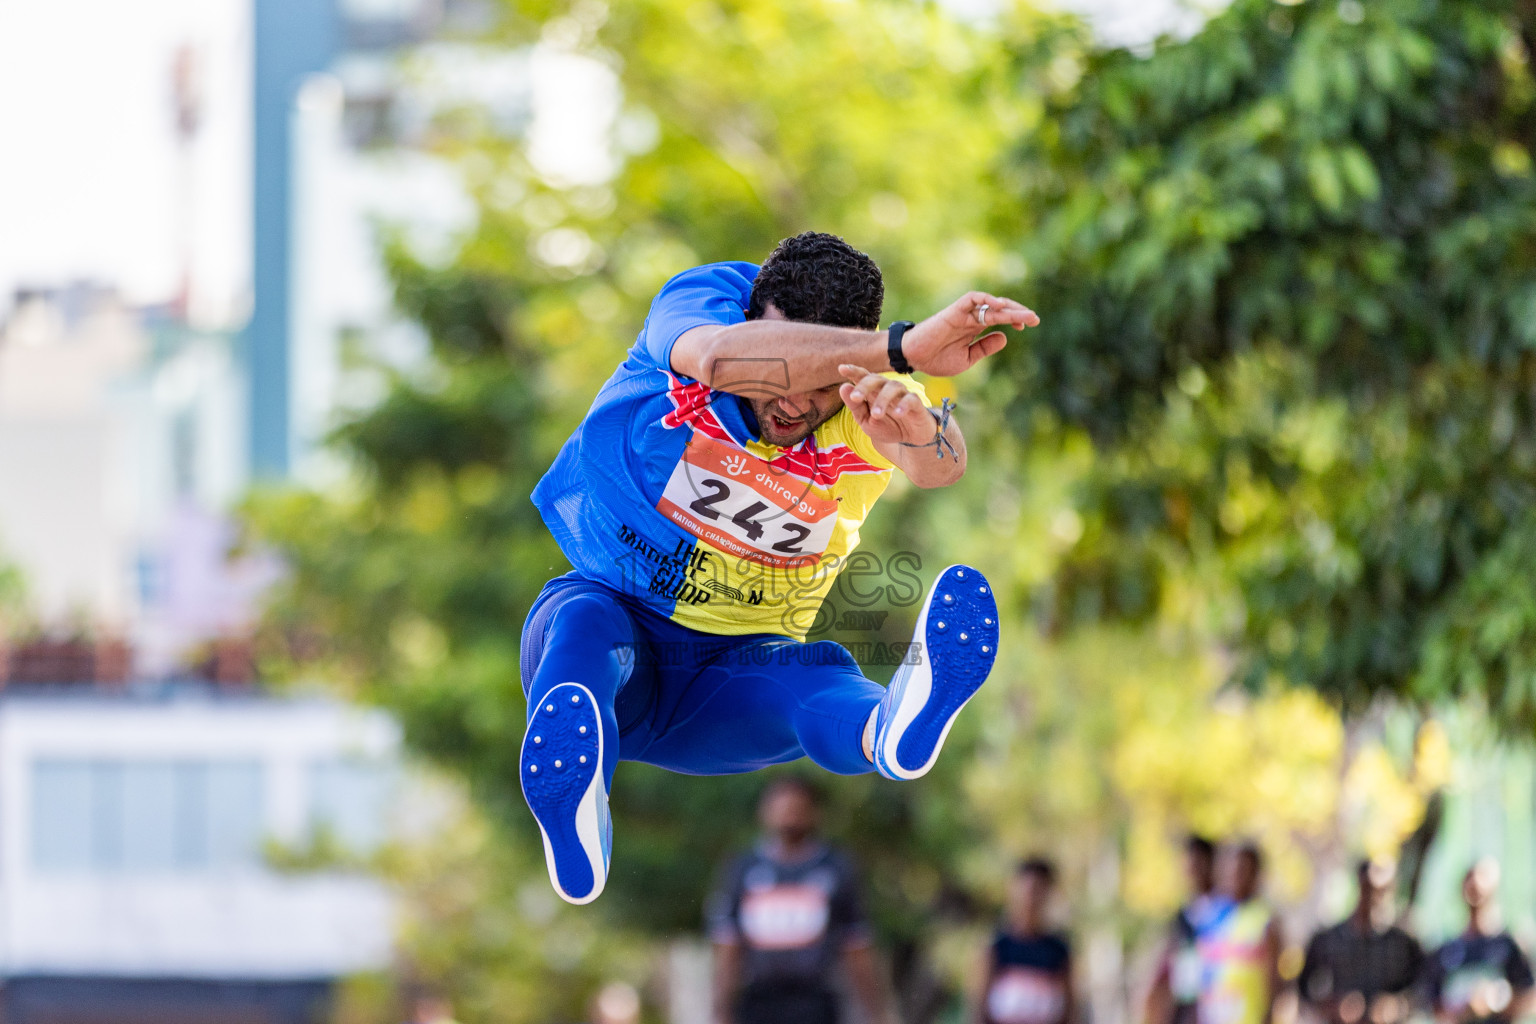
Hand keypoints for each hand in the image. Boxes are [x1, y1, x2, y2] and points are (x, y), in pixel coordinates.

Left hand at [838, 366, 937, 445]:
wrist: (909, 438)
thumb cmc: (886, 425)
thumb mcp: (865, 421)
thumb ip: (855, 406)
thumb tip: (843, 387)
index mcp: (872, 390)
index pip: (862, 376)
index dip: (853, 371)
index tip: (842, 368)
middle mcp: (886, 388)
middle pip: (876, 379)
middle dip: (864, 386)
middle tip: (856, 398)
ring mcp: (902, 394)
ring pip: (893, 388)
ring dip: (883, 400)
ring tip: (877, 415)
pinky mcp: (916, 403)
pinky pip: (911, 399)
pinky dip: (904, 405)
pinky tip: (898, 413)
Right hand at [900, 291, 1037, 377]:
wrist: (913, 358)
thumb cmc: (936, 360)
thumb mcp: (967, 359)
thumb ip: (984, 348)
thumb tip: (1005, 337)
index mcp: (974, 329)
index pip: (999, 318)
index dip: (1014, 319)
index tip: (1026, 326)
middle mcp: (971, 318)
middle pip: (998, 310)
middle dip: (1017, 313)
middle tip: (1035, 319)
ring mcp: (963, 314)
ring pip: (989, 304)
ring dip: (1007, 307)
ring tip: (1024, 315)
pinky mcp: (954, 312)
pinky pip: (971, 299)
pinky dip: (985, 299)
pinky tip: (999, 305)